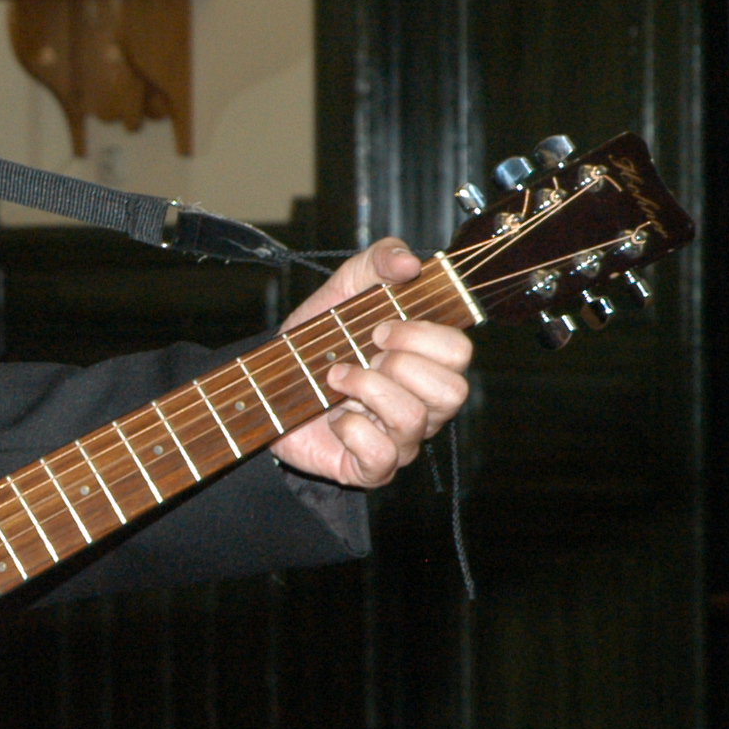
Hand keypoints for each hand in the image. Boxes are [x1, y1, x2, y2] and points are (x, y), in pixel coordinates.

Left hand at [270, 238, 472, 489]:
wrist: (268, 384)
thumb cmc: (318, 340)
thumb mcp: (345, 288)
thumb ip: (379, 261)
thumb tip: (410, 262)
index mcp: (428, 361)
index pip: (460, 351)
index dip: (422, 336)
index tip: (380, 327)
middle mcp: (425, 403)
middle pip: (453, 390)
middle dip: (400, 364)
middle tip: (364, 352)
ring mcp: (402, 439)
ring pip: (415, 420)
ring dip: (368, 390)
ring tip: (336, 377)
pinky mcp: (372, 467)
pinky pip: (381, 455)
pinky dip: (352, 430)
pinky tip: (335, 417)